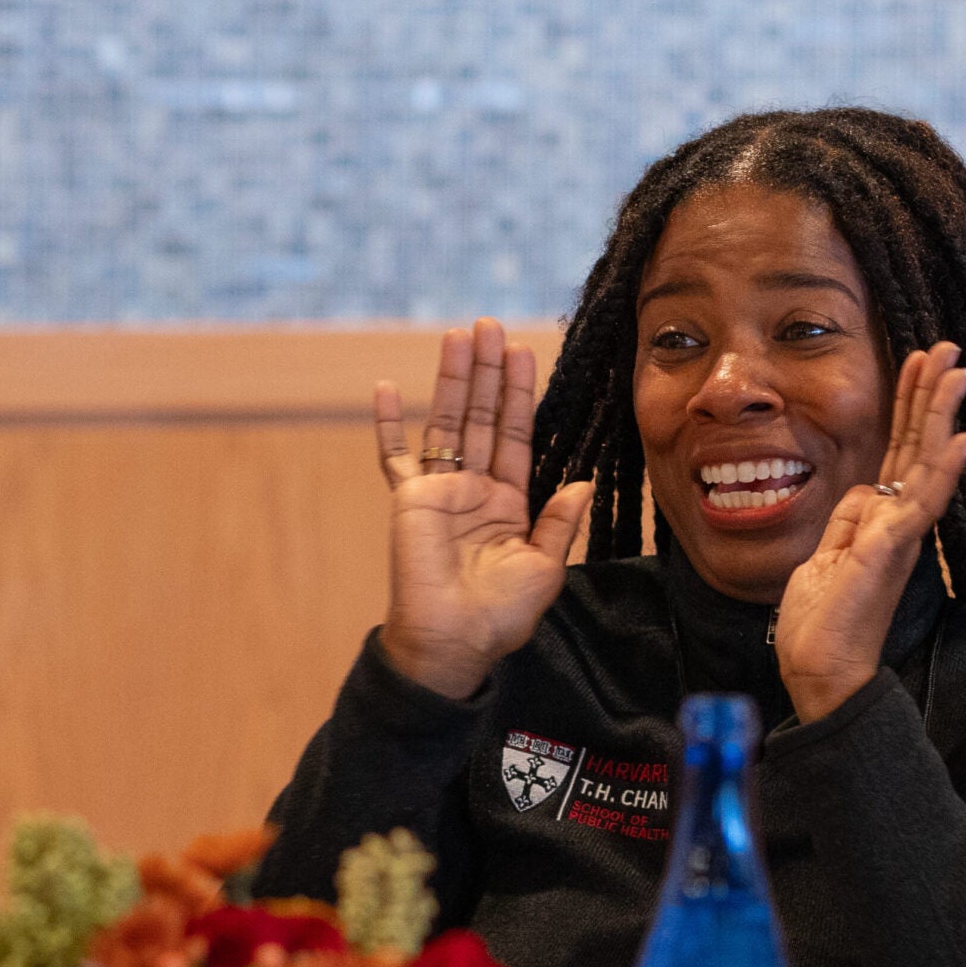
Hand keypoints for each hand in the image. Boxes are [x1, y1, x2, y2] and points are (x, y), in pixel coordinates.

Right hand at [374, 318, 596, 698]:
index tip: (523, 351)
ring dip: (451, 380)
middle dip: (487, 371)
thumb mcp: (545, 567)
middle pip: (481, 417)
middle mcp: (475, 489)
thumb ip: (559, 522)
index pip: (517, 435)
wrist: (453, 642)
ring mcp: (440, 492)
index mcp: (510, 503)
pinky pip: (395, 457)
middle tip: (488, 325)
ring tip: (457, 336)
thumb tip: (582, 483)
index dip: (520, 394)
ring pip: (445, 423)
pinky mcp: (409, 501)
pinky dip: (387, 425)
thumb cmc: (500, 616)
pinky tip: (382, 389)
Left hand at [775, 342, 965, 722]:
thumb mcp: (826, 558)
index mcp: (881, 523)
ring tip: (959, 371)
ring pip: (926, 465)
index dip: (909, 409)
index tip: (917, 363)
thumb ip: (848, 523)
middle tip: (947, 347)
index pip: (900, 453)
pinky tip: (963, 440)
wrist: (818, 671)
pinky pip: (919, 505)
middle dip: (930, 396)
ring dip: (941, 416)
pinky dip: (942, 471)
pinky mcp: (886, 554)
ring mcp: (897, 537)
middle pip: (918, 448)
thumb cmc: (821, 622)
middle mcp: (899, 525)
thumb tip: (863, 490)